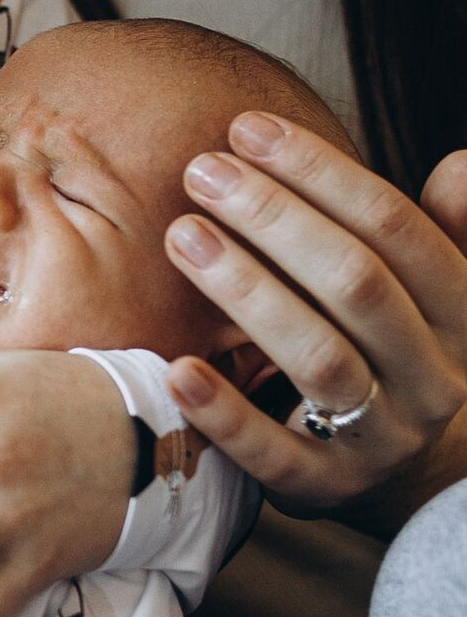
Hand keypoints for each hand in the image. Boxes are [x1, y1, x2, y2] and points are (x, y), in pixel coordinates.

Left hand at [164, 113, 466, 514]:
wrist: (406, 476)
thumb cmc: (395, 353)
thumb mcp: (434, 295)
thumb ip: (442, 232)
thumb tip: (461, 165)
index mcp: (460, 315)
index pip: (395, 228)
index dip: (321, 171)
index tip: (247, 128)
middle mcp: (433, 377)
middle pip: (355, 283)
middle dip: (274, 217)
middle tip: (202, 171)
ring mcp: (381, 438)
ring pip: (319, 358)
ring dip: (246, 291)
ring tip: (182, 235)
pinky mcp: (324, 488)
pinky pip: (272, 452)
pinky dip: (223, 411)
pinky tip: (177, 367)